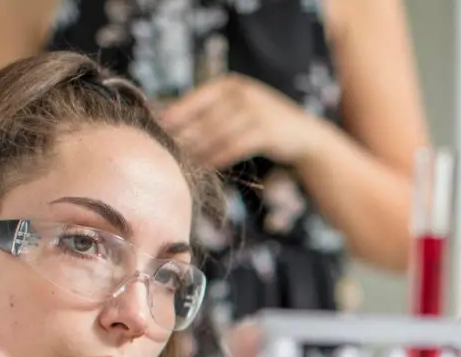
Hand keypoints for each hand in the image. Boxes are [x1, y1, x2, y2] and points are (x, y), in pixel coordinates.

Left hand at [159, 74, 321, 170]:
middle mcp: (242, 93)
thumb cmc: (260, 123)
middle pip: (203, 119)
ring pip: (216, 134)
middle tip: (165, 153)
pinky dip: (217, 158)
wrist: (304, 135)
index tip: (156, 131)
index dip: (173, 116)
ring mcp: (256, 110)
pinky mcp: (266, 131)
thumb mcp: (236, 108)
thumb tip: (164, 118)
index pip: (193, 99)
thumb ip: (208, 111)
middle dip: (183, 138)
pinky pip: (233, 147)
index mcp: (229, 84)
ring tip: (181, 163)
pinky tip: (204, 167)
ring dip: (197, 151)